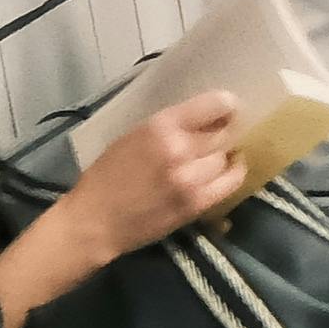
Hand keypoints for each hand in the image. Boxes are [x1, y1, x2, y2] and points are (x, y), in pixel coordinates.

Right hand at [55, 94, 254, 263]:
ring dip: (223, 155)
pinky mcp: (196, 204)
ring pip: (226, 157)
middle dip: (225, 131)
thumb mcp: (132, 137)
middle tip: (222, 133)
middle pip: (224, 133)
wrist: (95, 222)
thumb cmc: (107, 176)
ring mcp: (190, 179)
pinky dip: (233, 173)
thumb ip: (168, 127)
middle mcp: (179, 149)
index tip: (228, 108)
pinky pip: (230, 183)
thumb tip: (203, 120)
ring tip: (216, 155)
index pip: (214, 105)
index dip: (226, 106)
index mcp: (160, 127)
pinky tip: (228, 169)